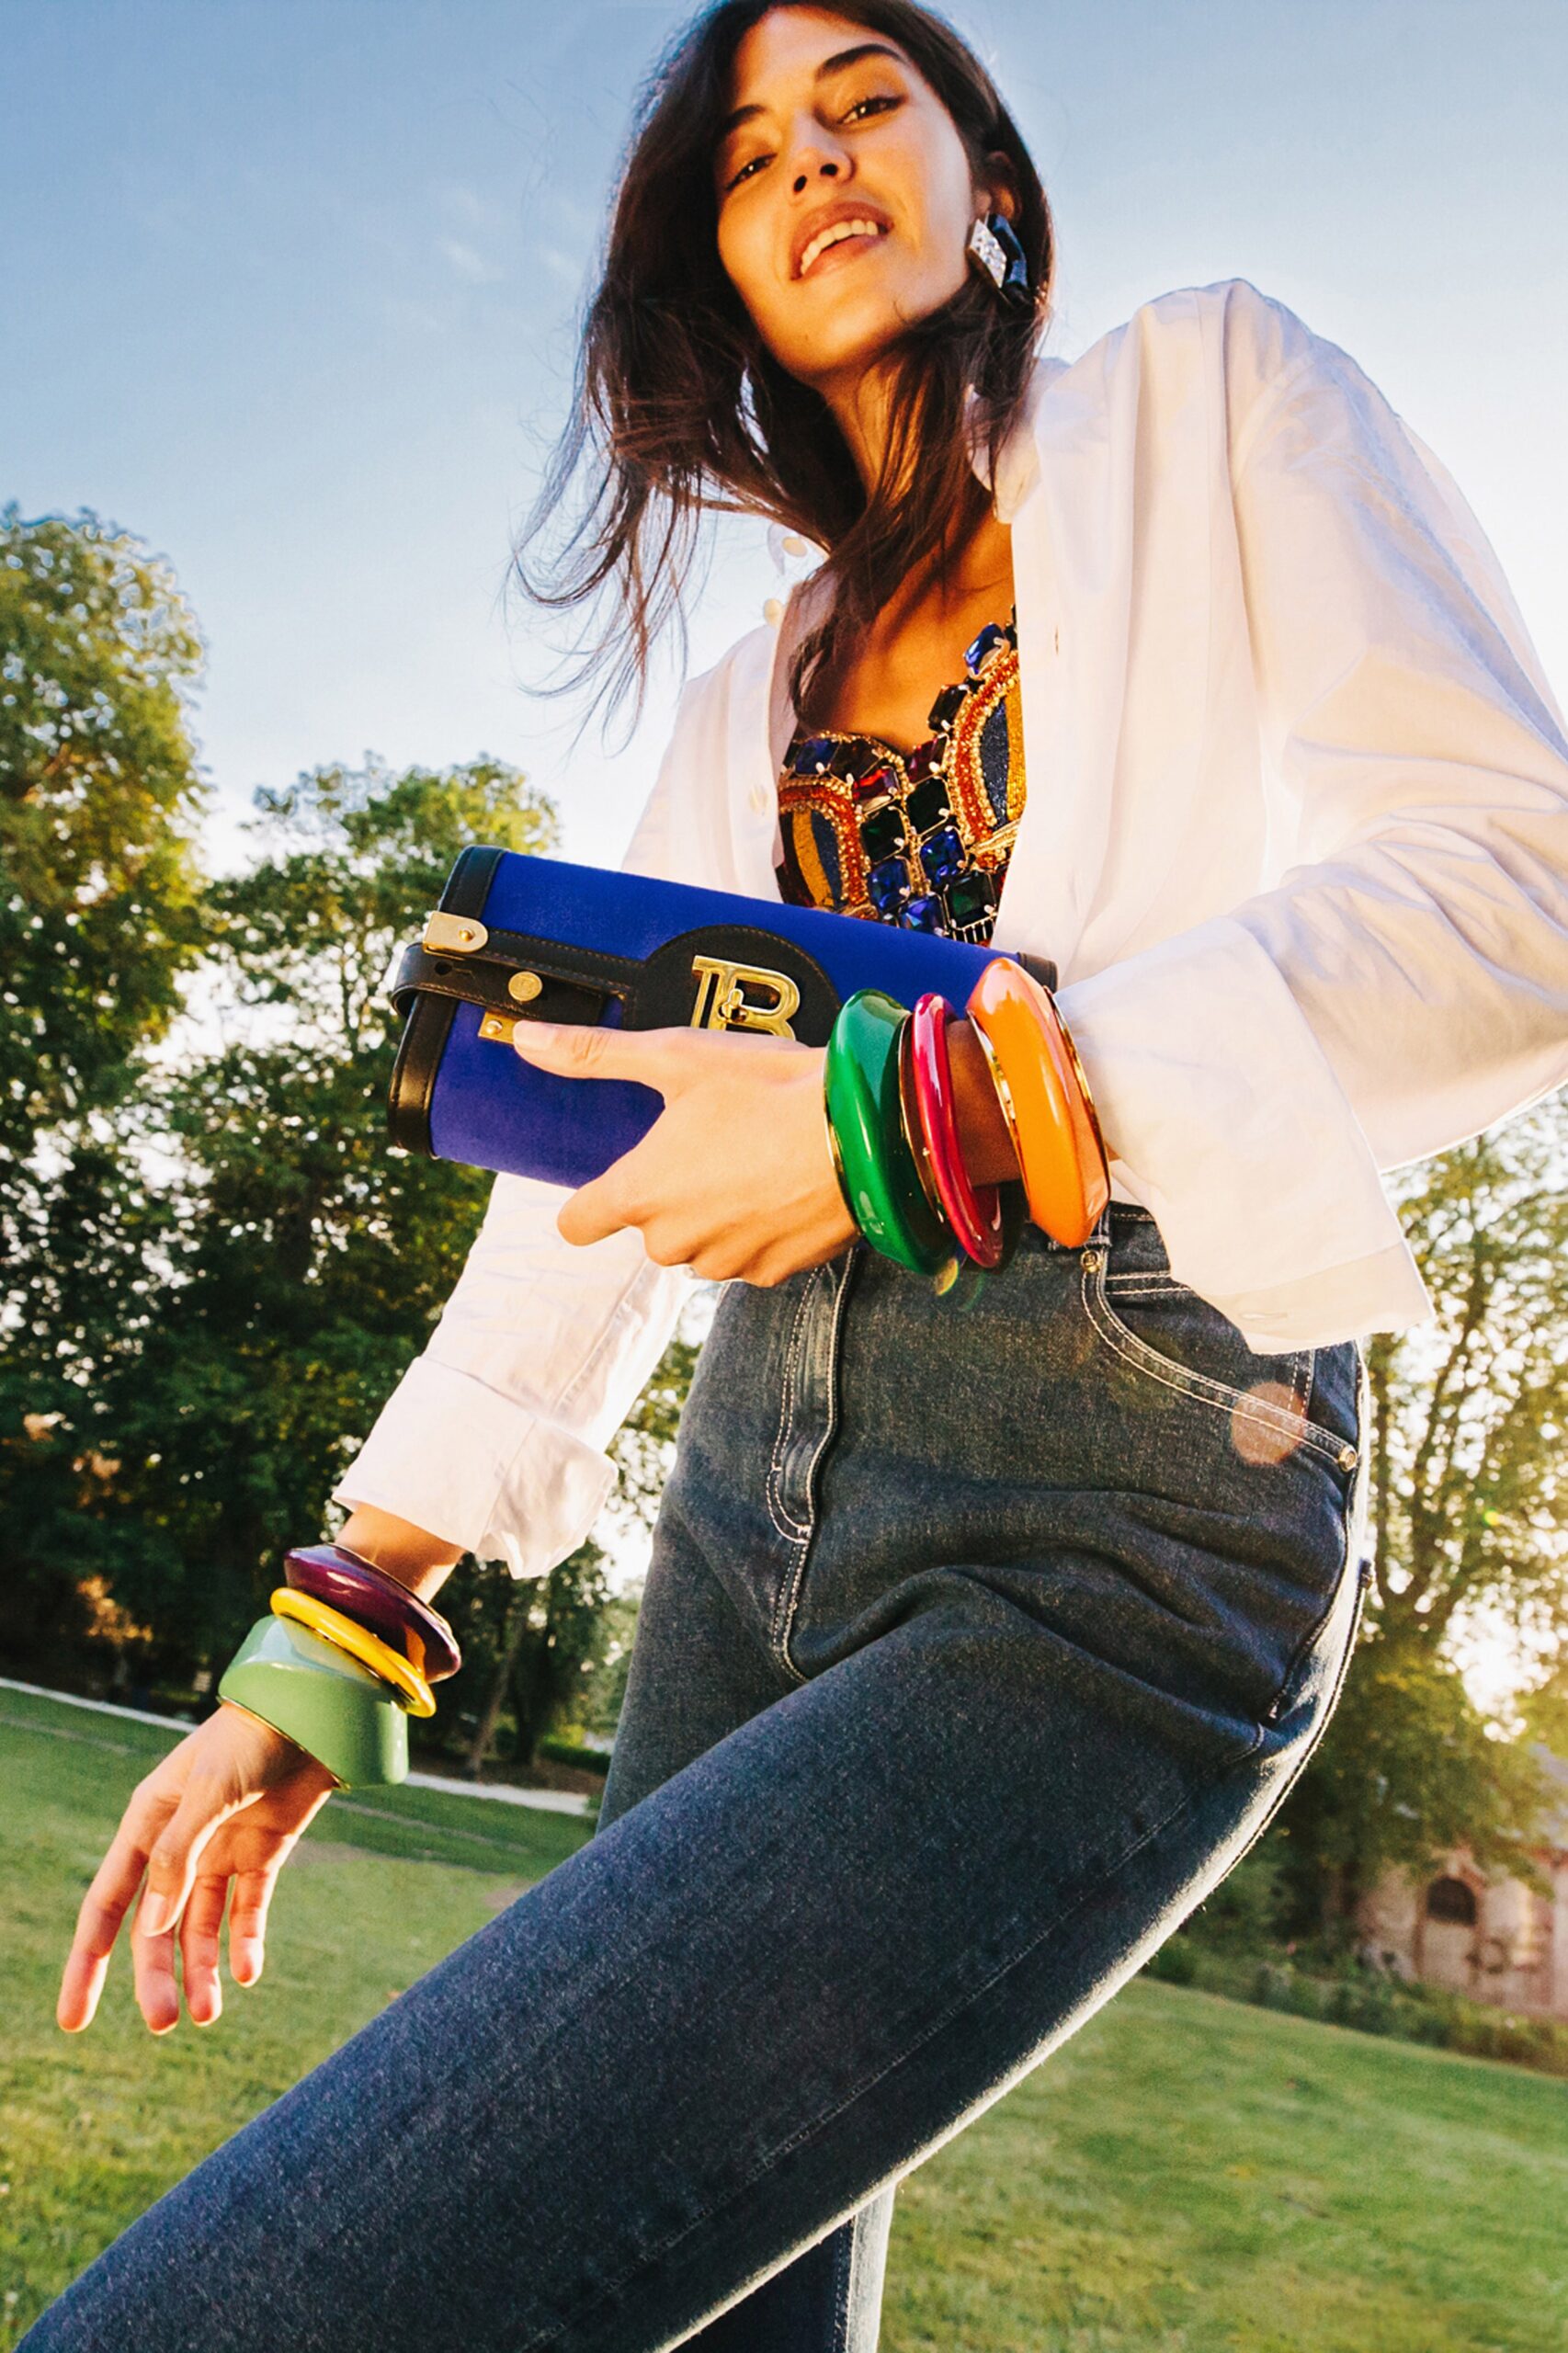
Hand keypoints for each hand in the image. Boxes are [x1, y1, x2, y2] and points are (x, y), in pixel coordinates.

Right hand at [57, 1700, 338, 2035]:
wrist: (312, 1713)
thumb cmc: (250, 1739)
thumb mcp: (208, 1792)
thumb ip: (178, 1855)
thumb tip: (149, 1927)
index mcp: (147, 1824)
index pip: (108, 1904)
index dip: (88, 1961)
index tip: (72, 2019)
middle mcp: (177, 1844)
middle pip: (155, 1928)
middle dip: (156, 1976)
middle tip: (166, 2022)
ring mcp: (219, 1852)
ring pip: (200, 1927)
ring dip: (201, 1969)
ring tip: (206, 2013)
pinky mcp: (262, 1854)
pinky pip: (247, 1910)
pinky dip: (245, 1943)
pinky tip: (246, 1972)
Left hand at [512, 1019, 860, 1284]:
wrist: (867, 1128)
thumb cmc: (767, 1087)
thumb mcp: (677, 1058)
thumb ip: (595, 1055)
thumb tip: (524, 1041)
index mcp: (639, 1194)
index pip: (577, 1224)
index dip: (587, 1204)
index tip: (614, 1179)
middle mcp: (673, 1241)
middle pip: (649, 1229)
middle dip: (672, 1196)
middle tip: (716, 1143)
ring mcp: (727, 1263)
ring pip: (702, 1245)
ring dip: (718, 1216)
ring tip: (757, 1161)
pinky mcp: (777, 1273)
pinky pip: (752, 1256)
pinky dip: (762, 1229)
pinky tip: (787, 1186)